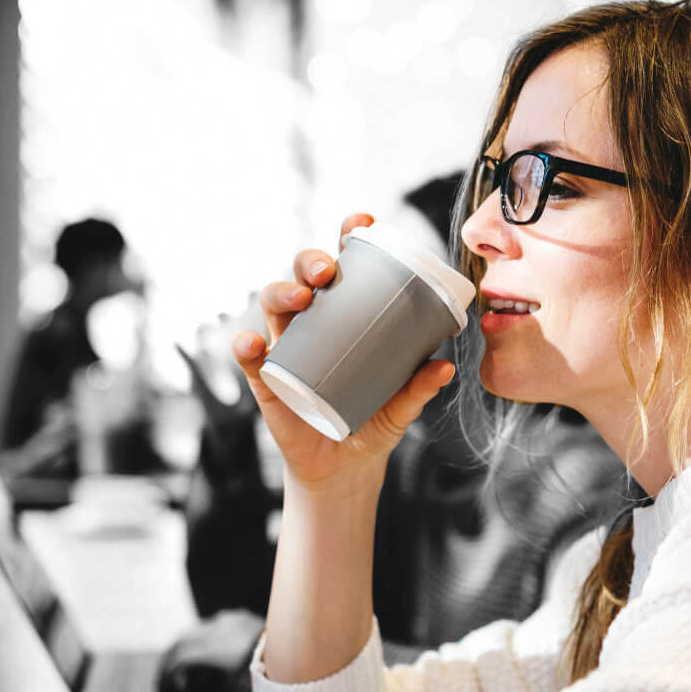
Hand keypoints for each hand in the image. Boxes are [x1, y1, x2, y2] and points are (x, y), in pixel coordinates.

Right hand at [231, 213, 455, 490]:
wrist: (345, 468)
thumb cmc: (375, 421)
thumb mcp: (401, 407)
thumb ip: (418, 388)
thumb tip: (444, 367)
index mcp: (348, 315)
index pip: (346, 266)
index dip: (350, 238)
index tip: (362, 223)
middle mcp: (314, 322)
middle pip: (303, 277)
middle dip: (310, 262)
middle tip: (325, 271)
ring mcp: (287, 347)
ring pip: (274, 305)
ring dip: (282, 293)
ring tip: (300, 299)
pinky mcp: (266, 379)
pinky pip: (249, 357)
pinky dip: (246, 347)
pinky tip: (254, 344)